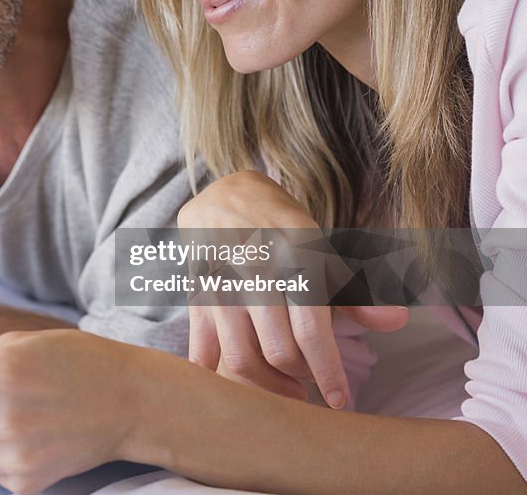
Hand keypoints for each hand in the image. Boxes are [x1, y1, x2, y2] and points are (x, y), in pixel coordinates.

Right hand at [178, 172, 407, 407]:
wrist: (224, 193)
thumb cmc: (283, 228)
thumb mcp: (323, 249)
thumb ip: (355, 291)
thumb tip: (396, 322)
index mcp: (295, 257)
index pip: (311, 331)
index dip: (328, 373)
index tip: (339, 400)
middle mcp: (255, 271)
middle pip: (278, 352)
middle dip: (301, 380)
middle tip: (310, 386)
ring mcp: (220, 284)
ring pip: (240, 357)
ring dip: (266, 386)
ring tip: (283, 389)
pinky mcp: (196, 295)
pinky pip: (202, 349)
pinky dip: (216, 374)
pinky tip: (236, 379)